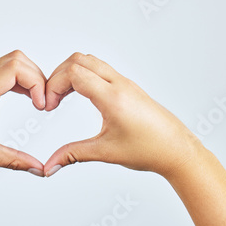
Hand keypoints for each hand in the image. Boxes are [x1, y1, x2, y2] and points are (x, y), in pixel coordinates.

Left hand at [0, 50, 46, 175]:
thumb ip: (13, 160)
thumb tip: (38, 168)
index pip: (15, 68)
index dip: (36, 82)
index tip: (41, 107)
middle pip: (16, 59)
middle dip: (37, 76)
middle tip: (43, 102)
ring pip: (8, 63)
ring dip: (27, 77)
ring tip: (36, 100)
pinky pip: (0, 73)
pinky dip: (17, 80)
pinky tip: (23, 98)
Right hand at [43, 53, 202, 177]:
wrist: (177, 150)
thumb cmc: (149, 150)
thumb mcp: (105, 153)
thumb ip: (73, 155)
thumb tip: (50, 166)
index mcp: (113, 98)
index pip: (74, 73)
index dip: (54, 85)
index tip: (49, 105)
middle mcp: (119, 84)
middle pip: (79, 60)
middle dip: (58, 75)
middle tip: (52, 99)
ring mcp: (125, 83)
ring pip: (90, 61)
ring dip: (71, 73)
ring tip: (63, 96)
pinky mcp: (128, 86)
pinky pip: (101, 69)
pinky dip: (84, 75)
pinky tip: (80, 95)